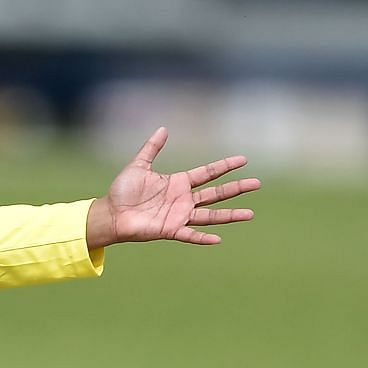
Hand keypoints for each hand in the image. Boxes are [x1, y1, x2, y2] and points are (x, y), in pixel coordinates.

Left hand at [85, 128, 259, 248]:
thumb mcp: (138, 165)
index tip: (243, 159)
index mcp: (178, 183)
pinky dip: (202, 237)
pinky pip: (190, 234)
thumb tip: (164, 129)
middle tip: (257, 183)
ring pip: (210, 215)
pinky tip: (218, 238)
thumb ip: (152, 148)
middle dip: (236, 188)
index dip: (225, 166)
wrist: (110, 213)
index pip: (208, 173)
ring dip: (229, 215)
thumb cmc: (122, 191)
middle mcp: (183, 200)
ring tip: (250, 214)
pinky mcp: (170, 230)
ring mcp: (179, 215)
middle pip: (216, 193)